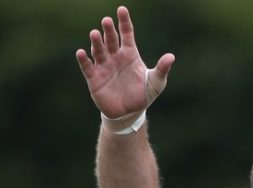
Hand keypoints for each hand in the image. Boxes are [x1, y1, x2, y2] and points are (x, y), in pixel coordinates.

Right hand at [75, 6, 173, 122]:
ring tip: (95, 33)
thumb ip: (162, 69)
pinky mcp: (94, 78)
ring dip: (96, 42)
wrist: (129, 113)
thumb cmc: (143, 94)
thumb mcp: (156, 82)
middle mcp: (115, 56)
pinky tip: (82, 52)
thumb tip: (171, 57)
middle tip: (106, 21)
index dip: (124, 22)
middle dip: (109, 30)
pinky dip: (84, 60)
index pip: (127, 34)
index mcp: (130, 54)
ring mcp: (104, 66)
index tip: (122, 9)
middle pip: (111, 40)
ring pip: (99, 50)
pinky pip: (87, 67)